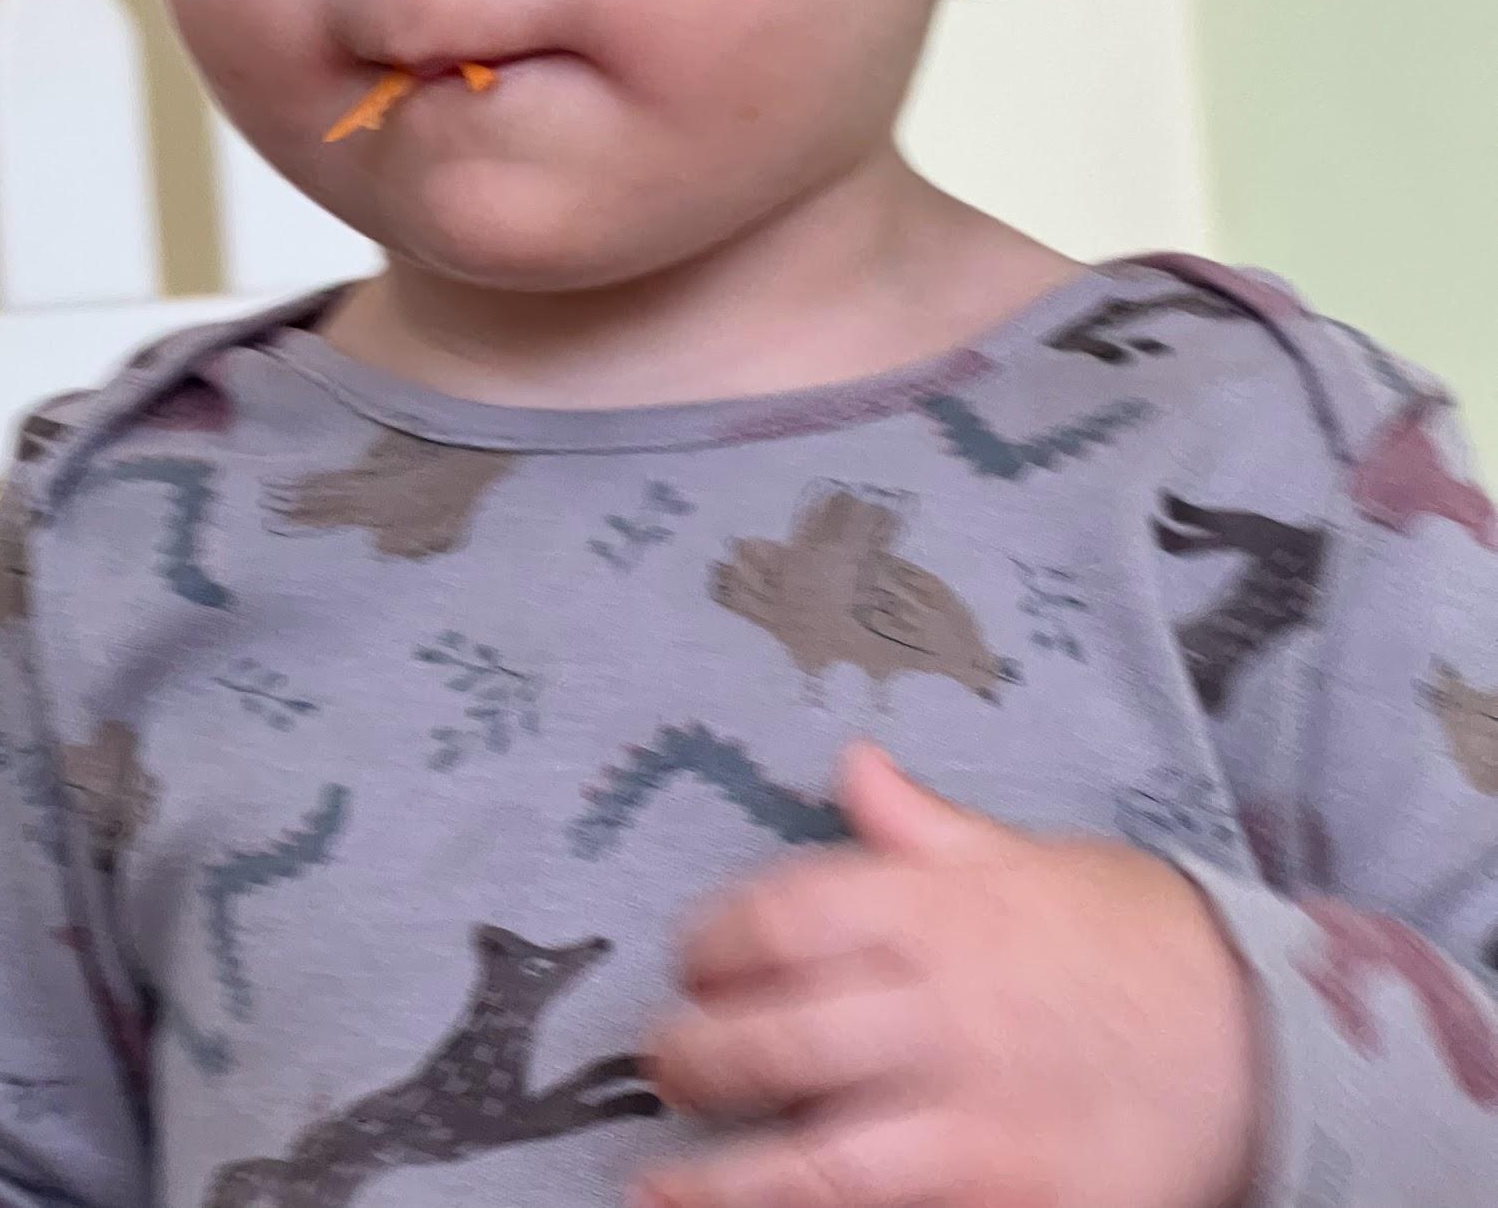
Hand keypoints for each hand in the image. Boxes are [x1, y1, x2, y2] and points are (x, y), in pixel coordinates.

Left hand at [640, 744, 1258, 1207]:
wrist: (1270, 1041)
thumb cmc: (1138, 940)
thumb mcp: (1029, 860)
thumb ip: (923, 829)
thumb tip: (851, 764)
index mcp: (941, 912)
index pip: (786, 914)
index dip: (717, 939)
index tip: (695, 958)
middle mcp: (944, 1011)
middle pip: (780, 1037)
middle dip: (699, 1055)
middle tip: (665, 1062)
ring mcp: (977, 1120)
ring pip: (817, 1165)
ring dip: (724, 1185)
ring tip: (657, 1191)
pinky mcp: (1018, 1203)